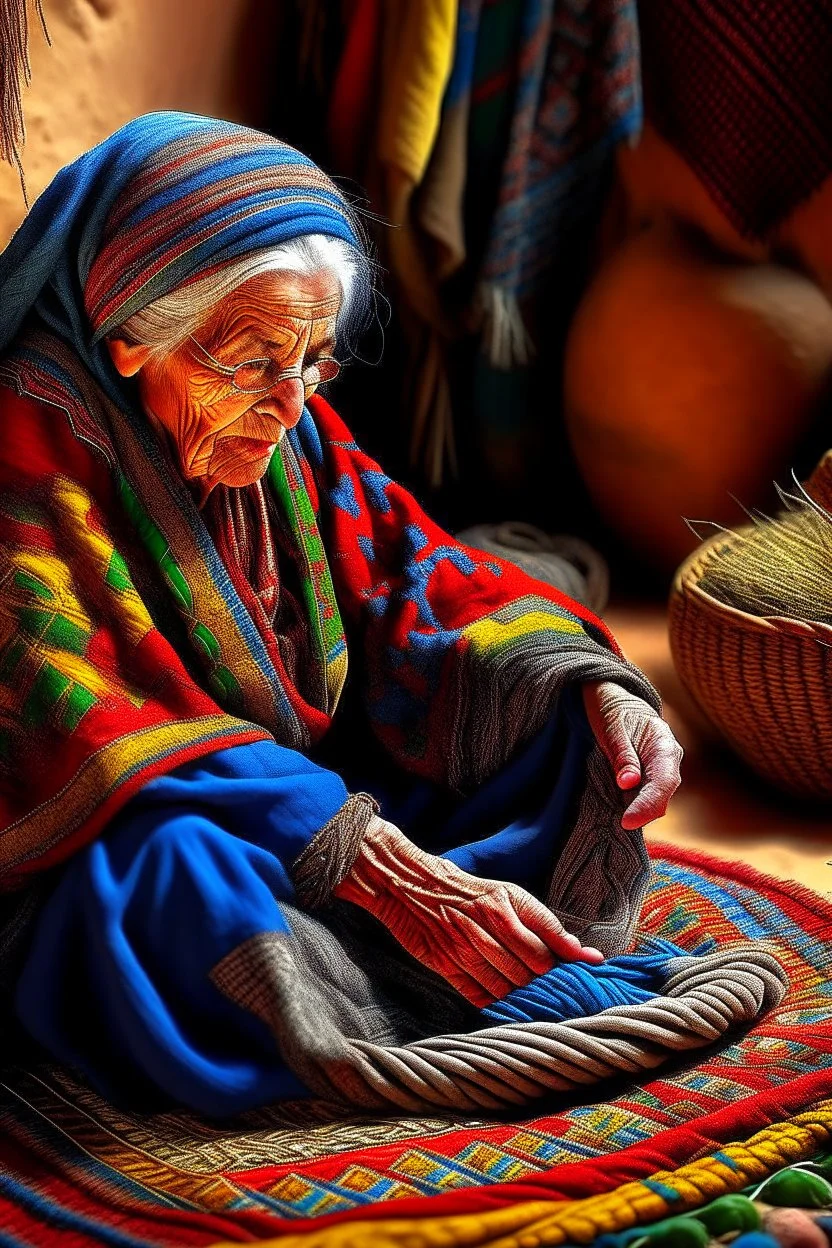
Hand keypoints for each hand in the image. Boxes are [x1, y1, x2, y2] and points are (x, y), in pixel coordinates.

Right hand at [333, 817, 603, 1006]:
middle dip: (546, 983)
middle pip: (531, 971)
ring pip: (507, 988)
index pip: (548, 946)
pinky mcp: (446, 967)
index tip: (587, 972)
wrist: (414, 887)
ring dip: (523, 996)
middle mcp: (487, 927)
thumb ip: (545, 925)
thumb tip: (582, 952)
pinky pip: (480, 997)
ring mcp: (464, 949)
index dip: (569, 964)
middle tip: (556, 988)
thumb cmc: (471, 893)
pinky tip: (505, 1001)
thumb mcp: (510, 896)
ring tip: (530, 994)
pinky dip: (496, 1004)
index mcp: (507, 905)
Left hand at [582, 681, 682, 829]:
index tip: (628, 821)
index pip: (664, 781)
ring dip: (637, 812)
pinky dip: (633, 807)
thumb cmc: (615, 712)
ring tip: (616, 821)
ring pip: (655, 801)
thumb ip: (623, 754)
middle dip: (643, 813)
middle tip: (619, 825)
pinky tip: (618, 813)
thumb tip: (628, 784)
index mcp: (664, 744)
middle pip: (663, 796)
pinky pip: (644, 798)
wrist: (617, 703)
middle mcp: (669, 761)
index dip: (648, 804)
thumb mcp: (613, 727)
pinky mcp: (649, 780)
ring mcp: (661, 772)